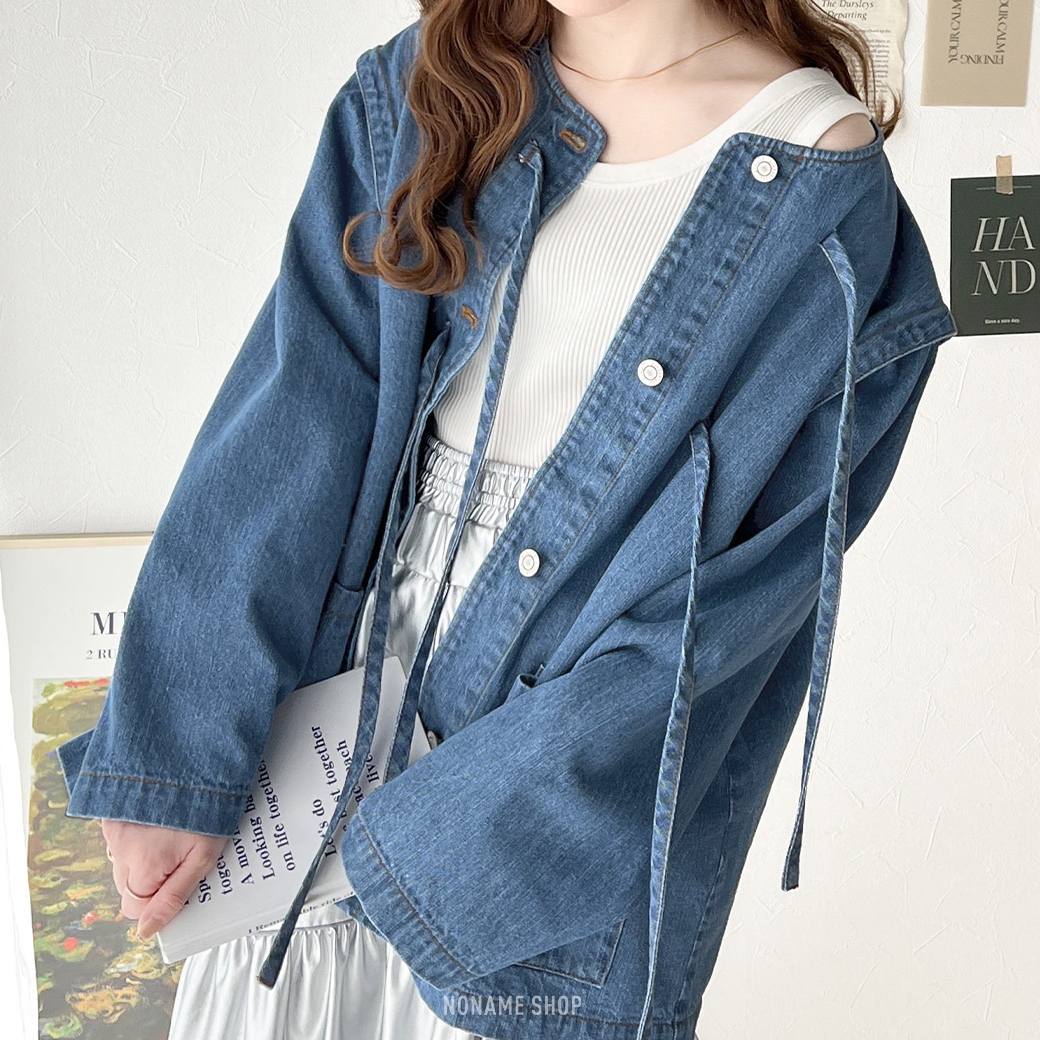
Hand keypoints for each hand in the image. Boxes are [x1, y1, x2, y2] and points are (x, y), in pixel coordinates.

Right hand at [101, 819, 228, 939]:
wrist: (196, 758)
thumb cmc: (208, 807)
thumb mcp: (202, 857)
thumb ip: (173, 897)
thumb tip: (146, 930)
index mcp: (142, 867)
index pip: (134, 908)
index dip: (159, 899)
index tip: (179, 878)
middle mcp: (120, 850)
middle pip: (126, 886)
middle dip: (150, 878)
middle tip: (179, 852)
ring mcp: (112, 829)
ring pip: (121, 862)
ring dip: (141, 856)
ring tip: (171, 832)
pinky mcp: (111, 811)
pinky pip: (118, 838)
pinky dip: (134, 835)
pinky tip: (157, 820)